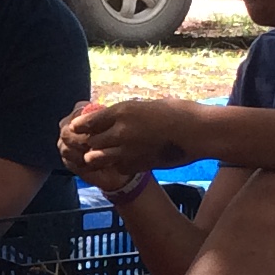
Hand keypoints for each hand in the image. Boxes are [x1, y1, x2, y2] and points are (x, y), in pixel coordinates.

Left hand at [58, 98, 186, 191]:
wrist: (197, 131)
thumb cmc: (177, 113)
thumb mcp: (146, 106)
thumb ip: (126, 114)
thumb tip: (111, 118)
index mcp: (123, 111)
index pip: (89, 121)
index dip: (83, 126)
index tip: (78, 128)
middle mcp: (121, 131)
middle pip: (91, 141)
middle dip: (90, 142)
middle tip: (93, 142)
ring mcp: (128, 150)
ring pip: (98, 158)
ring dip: (99, 157)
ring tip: (103, 154)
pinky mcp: (138, 164)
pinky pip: (118, 167)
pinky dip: (118, 166)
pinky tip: (125, 162)